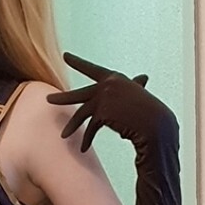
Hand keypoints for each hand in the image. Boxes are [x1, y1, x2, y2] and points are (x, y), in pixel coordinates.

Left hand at [47, 51, 176, 153]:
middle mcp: (106, 85)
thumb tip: (144, 77)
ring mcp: (103, 98)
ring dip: (72, 126)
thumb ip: (135, 86)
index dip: (78, 62)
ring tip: (62, 135)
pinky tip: (83, 148)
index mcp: (114, 78)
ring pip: (81, 113)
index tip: (65, 56)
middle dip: (62, 98)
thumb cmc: (150, 109)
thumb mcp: (140, 95)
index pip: (92, 69)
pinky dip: (88, 139)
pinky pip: (91, 128)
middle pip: (79, 94)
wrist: (156, 123)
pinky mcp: (102, 113)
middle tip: (48, 99)